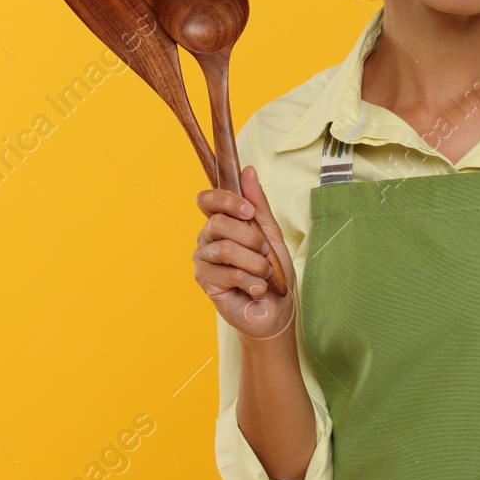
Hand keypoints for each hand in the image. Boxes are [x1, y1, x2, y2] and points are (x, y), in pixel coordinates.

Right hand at [194, 165, 296, 341]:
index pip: (207, 199)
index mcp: (221, 223)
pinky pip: (230, 273)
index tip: (248, 211)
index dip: (225, 199)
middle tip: (265, 253)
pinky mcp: (205, 281)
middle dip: (251, 239)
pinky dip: (253, 281)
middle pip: (219, 223)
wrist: (276, 309)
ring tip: (264, 274)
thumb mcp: (271, 234)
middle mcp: (207, 238)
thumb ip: (258, 204)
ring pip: (226, 249)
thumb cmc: (272, 273)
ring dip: (256, 263)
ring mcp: (203, 260)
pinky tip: (256, 289)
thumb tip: (247, 170)